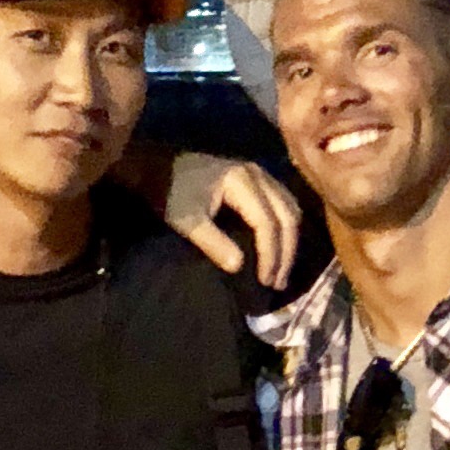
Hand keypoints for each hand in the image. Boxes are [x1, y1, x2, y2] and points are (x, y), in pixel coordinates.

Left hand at [166, 151, 301, 283]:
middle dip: (286, 252)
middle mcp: (258, 174)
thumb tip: (238, 266)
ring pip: (290, 209)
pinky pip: (284, 204)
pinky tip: (279, 249)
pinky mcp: (258, 179)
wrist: (160, 167)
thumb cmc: (172, 193)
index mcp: (242, 181)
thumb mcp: (187, 220)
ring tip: (281, 270)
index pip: (267, 222)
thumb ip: (212, 242)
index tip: (265, 280)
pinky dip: (285, 228)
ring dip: (289, 241)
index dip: (270, 253)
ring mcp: (260, 174)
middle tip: (278, 283)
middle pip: (287, 215)